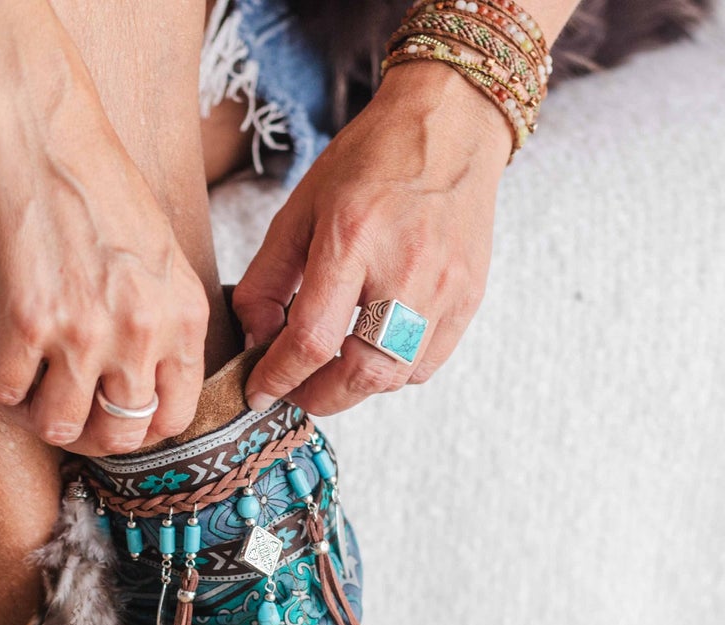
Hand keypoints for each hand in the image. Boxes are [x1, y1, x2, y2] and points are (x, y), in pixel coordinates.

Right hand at [0, 75, 209, 454]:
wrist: (38, 128)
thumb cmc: (92, 178)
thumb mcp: (158, 254)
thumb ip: (159, 319)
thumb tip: (140, 380)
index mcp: (183, 315)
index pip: (176, 417)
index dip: (138, 429)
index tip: (107, 415)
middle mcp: (140, 332)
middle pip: (118, 434)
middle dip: (84, 431)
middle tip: (57, 406)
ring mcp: (82, 333)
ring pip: (58, 427)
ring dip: (31, 413)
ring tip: (17, 382)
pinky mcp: (23, 323)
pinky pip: (2, 392)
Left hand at [235, 62, 512, 415]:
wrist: (450, 127)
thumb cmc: (369, 162)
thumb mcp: (300, 209)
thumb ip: (267, 280)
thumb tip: (255, 341)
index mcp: (352, 238)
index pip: (312, 340)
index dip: (279, 378)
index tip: (259, 390)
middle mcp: (405, 267)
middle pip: (362, 373)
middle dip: (317, 398)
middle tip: (293, 391)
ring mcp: (446, 286)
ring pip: (396, 377)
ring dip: (355, 386)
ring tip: (330, 366)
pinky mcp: (469, 296)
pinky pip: (427, 363)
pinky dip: (392, 370)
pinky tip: (373, 345)